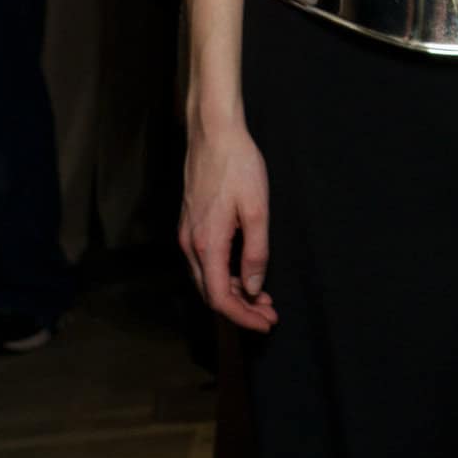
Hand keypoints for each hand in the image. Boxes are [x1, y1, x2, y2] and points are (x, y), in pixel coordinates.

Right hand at [179, 120, 275, 333]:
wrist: (213, 134)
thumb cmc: (238, 166)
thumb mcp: (257, 210)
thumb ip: (255, 252)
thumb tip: (254, 287)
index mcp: (207, 245)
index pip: (221, 298)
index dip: (243, 317)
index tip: (266, 323)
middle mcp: (191, 245)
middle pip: (212, 294)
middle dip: (241, 310)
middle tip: (270, 314)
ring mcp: (188, 235)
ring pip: (208, 280)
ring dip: (234, 293)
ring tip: (264, 298)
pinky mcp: (191, 225)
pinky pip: (205, 263)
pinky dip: (226, 276)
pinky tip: (245, 273)